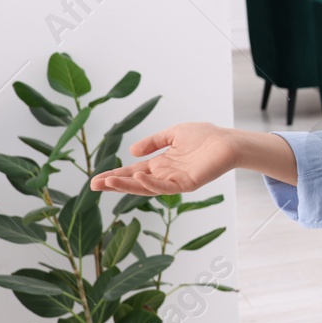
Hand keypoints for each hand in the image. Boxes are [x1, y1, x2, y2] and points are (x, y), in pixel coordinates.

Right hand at [90, 121, 239, 195]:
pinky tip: (139, 176)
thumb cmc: (204, 136)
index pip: (133, 172)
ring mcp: (175, 181)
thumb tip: (132, 151)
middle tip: (94, 185)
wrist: (227, 141)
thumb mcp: (174, 134)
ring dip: (127, 185)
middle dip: (115, 184)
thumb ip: (154, 142)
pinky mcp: (186, 183)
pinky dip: (151, 183)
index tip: (96, 179)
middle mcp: (165, 175)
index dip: (115, 175)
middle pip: (135, 182)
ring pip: (146, 187)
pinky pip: (165, 187)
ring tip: (108, 182)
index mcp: (161, 164)